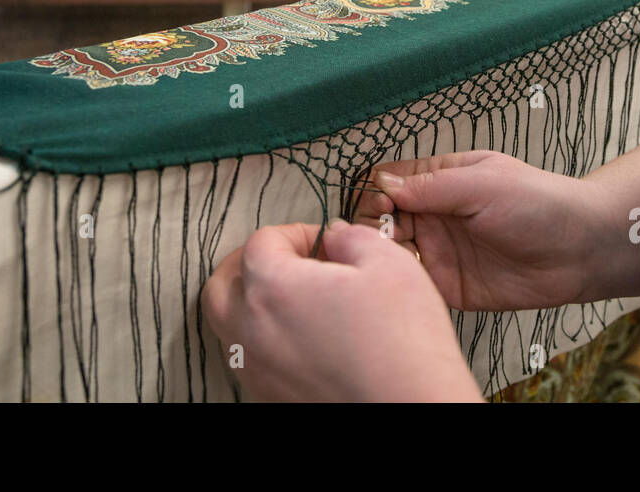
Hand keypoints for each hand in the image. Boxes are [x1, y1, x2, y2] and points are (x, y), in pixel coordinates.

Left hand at [202, 219, 484, 401]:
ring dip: (251, 302)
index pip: (262, 241)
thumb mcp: (389, 262)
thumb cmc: (403, 342)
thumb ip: (352, 236)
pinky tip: (300, 336)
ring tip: (293, 298)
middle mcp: (251, 330)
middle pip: (223, 283)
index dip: (297, 232)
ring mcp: (257, 370)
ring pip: (228, 324)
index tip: (325, 242)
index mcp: (272, 287)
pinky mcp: (270, 398)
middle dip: (251, 263)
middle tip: (288, 260)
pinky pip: (248, 359)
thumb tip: (336, 237)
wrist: (415, 407)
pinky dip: (262, 339)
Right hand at [352, 150, 605, 311]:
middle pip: (380, 218)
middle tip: (384, 234)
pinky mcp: (449, 286)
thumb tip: (383, 184)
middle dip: (371, 225)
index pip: (388, 182)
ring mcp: (439, 251)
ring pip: (390, 252)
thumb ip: (432, 186)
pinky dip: (399, 283)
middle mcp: (434, 215)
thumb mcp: (483, 183)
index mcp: (440, 180)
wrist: (582, 249)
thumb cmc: (541, 203)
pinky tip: (402, 281)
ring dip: (381, 254)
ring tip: (393, 257)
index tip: (381, 205)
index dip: (376, 192)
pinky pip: (413, 285)